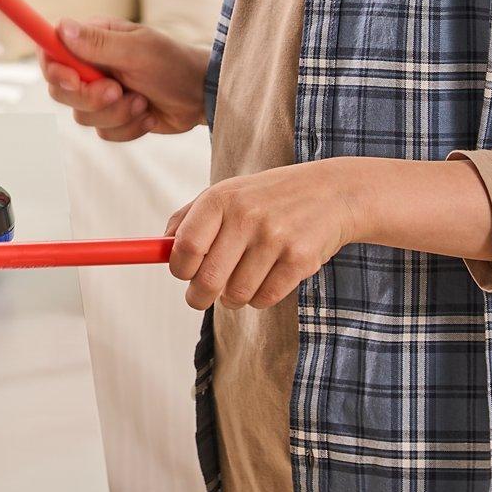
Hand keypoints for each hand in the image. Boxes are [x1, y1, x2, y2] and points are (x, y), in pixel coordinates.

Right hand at [42, 19, 206, 140]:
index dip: (54, 70)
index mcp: (92, 40)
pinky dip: (128, 128)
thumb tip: (62, 27)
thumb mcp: (138, 49)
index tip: (73, 81)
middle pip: (60, 91)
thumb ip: (98, 43)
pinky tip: (147, 113)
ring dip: (116, 114)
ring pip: (82, 116)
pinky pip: (103, 132)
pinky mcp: (112, 117)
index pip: (51, 52)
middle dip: (90, 98)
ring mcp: (100, 93)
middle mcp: (91, 66)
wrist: (201, 96)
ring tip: (142, 101)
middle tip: (118, 91)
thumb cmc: (174, 64)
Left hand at [165, 161, 364, 311]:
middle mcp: (246, 216)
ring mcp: (275, 238)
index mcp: (221, 198)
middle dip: (199, 297)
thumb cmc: (268, 198)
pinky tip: (269, 277)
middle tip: (202, 297)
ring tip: (244, 278)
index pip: (184, 248)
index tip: (184, 274)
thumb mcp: (228, 193)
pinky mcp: (300, 259)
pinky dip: (260, 297)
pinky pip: (264, 298)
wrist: (332, 193)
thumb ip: (189, 218)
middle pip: (207, 280)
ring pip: (235, 295)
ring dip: (234, 297)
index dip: (179, 270)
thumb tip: (159, 249)